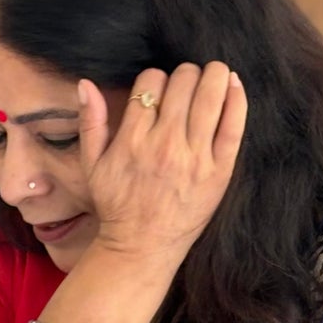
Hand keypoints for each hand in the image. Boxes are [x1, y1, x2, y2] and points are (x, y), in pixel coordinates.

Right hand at [76, 62, 246, 266]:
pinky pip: (233, 126)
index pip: (151, 81)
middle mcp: (165, 144)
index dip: (156, 79)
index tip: (159, 91)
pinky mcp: (219, 172)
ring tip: (213, 76)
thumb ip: (90, 123)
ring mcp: (195, 158)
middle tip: (187, 84)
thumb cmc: (117, 206)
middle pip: (183, 82)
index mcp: (133, 139)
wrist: (142, 248)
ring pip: (210, 95)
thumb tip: (86, 84)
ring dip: (214, 76)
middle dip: (186, 75)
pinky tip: (233, 85)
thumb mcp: (92, 166)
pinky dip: (237, 100)